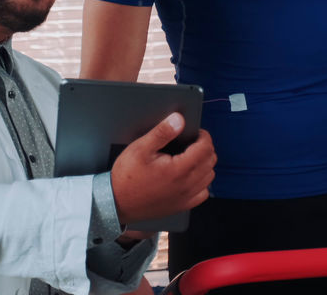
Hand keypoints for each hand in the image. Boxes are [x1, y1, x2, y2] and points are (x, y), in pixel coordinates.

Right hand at [111, 113, 215, 227]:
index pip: (205, 148)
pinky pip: (203, 193)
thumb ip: (162, 132)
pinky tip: (190, 176)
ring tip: (191, 156)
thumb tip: (179, 120)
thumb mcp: (140, 148)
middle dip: (205, 148)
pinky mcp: (181, 206)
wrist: (116, 203)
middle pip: (210, 161)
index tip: (196, 132)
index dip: (203, 136)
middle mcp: (186, 185)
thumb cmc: (126, 176)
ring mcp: (185, 198)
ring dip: (205, 164)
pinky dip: (201, 182)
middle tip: (192, 142)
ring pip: (209, 177)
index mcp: (178, 169)